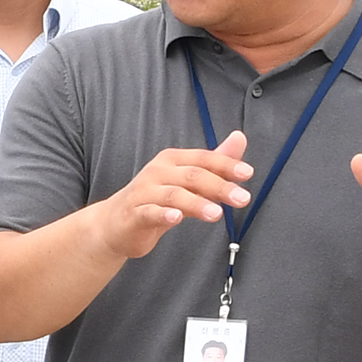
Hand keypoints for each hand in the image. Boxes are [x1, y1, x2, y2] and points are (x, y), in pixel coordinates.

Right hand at [94, 131, 253, 260]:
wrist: (114, 223)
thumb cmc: (154, 199)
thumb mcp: (186, 180)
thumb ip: (214, 162)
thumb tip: (240, 138)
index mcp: (172, 160)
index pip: (203, 159)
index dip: (226, 164)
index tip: (247, 173)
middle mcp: (158, 171)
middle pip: (192, 176)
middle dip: (219, 186)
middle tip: (242, 198)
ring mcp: (144, 192)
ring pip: (174, 195)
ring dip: (197, 203)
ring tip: (217, 213)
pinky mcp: (134, 214)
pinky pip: (150, 212)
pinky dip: (164, 214)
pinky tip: (176, 218)